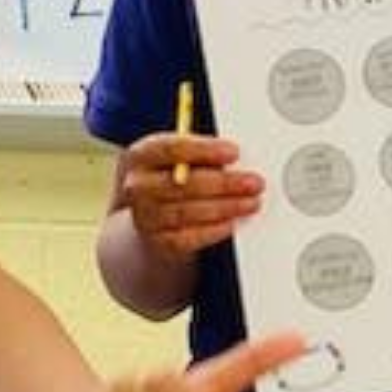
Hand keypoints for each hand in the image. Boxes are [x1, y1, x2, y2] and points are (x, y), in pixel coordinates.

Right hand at [116, 129, 264, 257]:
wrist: (147, 214)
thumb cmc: (170, 176)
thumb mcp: (175, 157)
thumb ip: (199, 153)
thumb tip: (235, 158)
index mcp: (140, 155)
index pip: (172, 149)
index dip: (205, 150)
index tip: (234, 152)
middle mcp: (137, 187)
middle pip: (184, 184)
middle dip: (224, 183)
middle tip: (254, 182)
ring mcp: (145, 217)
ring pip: (189, 212)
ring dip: (225, 207)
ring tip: (251, 202)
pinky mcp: (158, 242)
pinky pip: (189, 238)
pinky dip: (214, 230)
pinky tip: (232, 222)